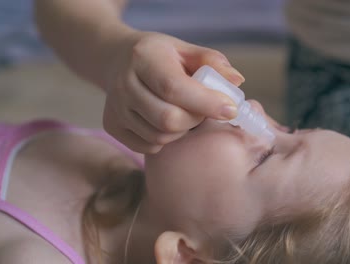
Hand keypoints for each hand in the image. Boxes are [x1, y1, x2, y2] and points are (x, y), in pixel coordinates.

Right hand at [103, 31, 244, 152]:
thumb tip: (237, 81)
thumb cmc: (160, 56)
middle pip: (167, 119)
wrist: (117, 60)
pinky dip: (165, 139)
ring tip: (184, 112)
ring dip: (182, 130)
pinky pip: (148, 146)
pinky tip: (167, 121)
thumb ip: (213, 62)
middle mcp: (124, 84)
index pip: (174, 88)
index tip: (231, 109)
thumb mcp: (186, 50)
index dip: (206, 102)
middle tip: (203, 110)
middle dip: (195, 119)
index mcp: (144, 58)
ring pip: (160, 136)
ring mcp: (115, 108)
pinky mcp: (112, 126)